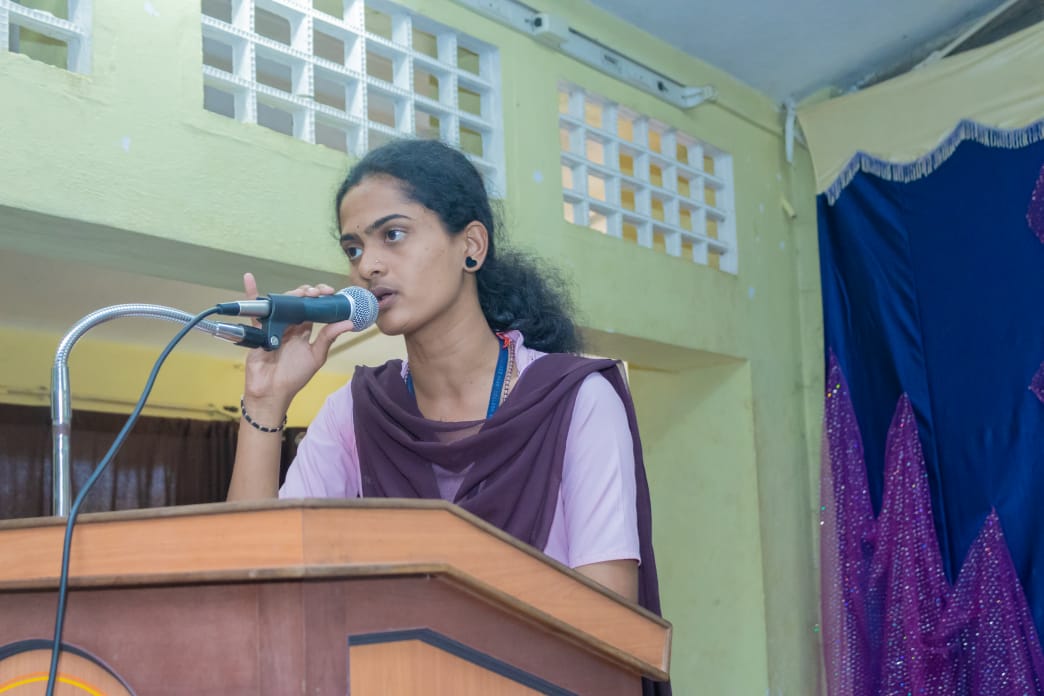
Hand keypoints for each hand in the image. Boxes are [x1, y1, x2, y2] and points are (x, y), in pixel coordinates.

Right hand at [240, 272, 355, 418]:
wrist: (271, 391)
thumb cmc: (294, 377)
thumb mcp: (316, 356)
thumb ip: (328, 337)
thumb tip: (349, 322)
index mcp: (303, 330)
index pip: (313, 308)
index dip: (321, 298)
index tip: (330, 292)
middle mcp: (289, 325)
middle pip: (298, 301)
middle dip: (308, 292)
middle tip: (317, 292)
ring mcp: (273, 325)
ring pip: (281, 302)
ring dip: (291, 292)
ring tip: (302, 292)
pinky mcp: (258, 328)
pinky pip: (254, 309)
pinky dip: (251, 293)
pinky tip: (249, 277)